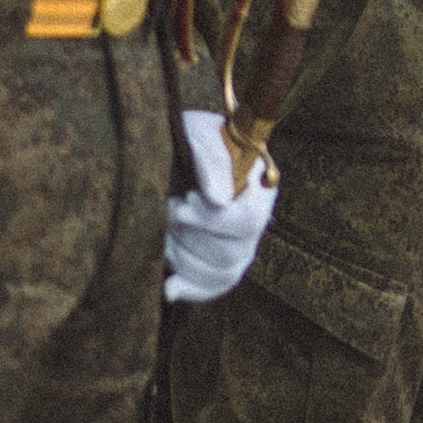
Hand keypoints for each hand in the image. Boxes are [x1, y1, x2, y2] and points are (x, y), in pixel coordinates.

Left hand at [164, 111, 278, 304]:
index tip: (184, 202)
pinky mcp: (218, 266)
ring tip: (164, 230)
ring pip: (219, 273)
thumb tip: (218, 199)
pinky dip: (190, 289)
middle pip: (232, 252)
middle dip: (191, 235)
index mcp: (259, 189)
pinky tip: (170, 287)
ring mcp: (239, 248)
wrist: (179, 150)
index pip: (247, 221)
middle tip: (169, 208)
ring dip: (182, 255)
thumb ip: (212, 159)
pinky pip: (212, 289)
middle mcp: (256, 224)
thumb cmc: (193, 138)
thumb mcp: (200, 132)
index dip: (212, 220)